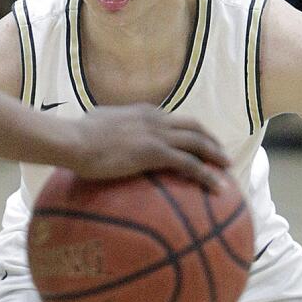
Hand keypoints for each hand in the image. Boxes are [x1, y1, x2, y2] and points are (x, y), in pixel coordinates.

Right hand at [67, 106, 227, 190]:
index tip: (198, 142)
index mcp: (143, 112)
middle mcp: (155, 118)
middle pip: (194, 127)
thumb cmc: (77, 136)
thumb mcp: (97, 122)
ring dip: (216, 156)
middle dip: (211, 140)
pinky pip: (191, 164)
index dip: (189, 131)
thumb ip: (108, 126)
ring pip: (198, 143)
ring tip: (228, 169)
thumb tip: (101, 134)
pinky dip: (208, 175)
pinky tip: (219, 189)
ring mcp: (157, 134)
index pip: (174, 120)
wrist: (73, 140)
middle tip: (220, 155)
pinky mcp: (156, 152)